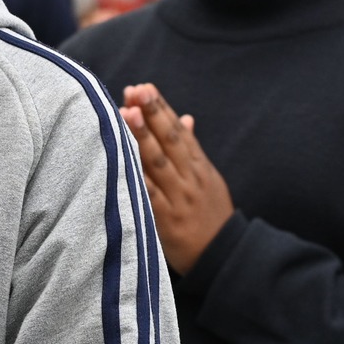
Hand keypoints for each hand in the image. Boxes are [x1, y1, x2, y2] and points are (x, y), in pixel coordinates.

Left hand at [120, 84, 234, 272]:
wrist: (222, 255)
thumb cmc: (210, 214)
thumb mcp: (208, 179)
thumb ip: (192, 150)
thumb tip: (184, 118)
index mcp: (200, 167)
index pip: (179, 131)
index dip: (161, 108)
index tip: (145, 87)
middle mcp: (190, 178)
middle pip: (169, 141)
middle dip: (151, 113)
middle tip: (135, 90)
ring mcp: (178, 198)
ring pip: (157, 162)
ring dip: (141, 136)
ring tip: (126, 112)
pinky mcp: (165, 219)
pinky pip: (148, 194)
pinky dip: (135, 175)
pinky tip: (121, 158)